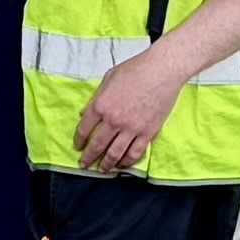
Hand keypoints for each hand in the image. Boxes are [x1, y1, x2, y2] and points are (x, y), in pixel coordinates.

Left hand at [74, 51, 194, 176]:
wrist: (162, 71)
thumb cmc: (135, 69)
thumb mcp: (108, 79)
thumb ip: (96, 98)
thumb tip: (85, 113)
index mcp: (101, 105)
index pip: (83, 129)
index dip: (78, 140)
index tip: (78, 146)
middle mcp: (113, 120)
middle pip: (97, 145)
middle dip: (88, 158)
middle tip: (84, 164)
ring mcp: (131, 128)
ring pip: (115, 154)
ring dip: (106, 164)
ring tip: (102, 170)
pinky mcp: (147, 133)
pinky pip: (135, 153)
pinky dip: (127, 161)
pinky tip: (122, 164)